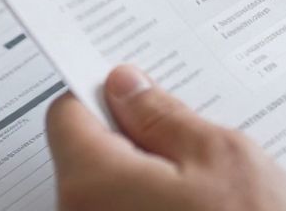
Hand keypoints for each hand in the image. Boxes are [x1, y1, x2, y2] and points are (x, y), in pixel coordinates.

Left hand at [46, 66, 285, 210]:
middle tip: (190, 142)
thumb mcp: (218, 153)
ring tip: (205, 187)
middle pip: (87, 154)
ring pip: (110, 187)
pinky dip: (152, 205)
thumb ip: (163, 115)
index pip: (67, 114)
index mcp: (94, 183)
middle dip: (134, 138)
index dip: (103, 93)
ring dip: (149, 176)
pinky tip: (199, 210)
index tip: (132, 88)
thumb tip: (127, 87)